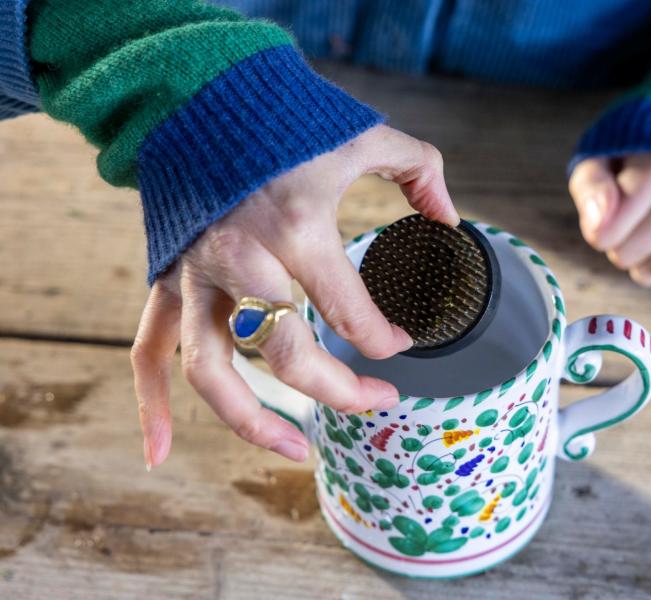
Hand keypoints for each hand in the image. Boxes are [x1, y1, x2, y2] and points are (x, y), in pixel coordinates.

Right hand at [130, 125, 457, 467]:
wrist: (199, 91)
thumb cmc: (286, 117)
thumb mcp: (362, 136)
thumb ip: (419, 173)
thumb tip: (451, 222)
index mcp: (296, 229)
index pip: (352, 315)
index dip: (387, 340)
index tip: (404, 343)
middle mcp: (241, 261)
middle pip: (290, 355)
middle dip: (342, 389)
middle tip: (379, 399)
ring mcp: (195, 276)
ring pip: (214, 370)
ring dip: (252, 420)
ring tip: (295, 451)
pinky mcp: (164, 279)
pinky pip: (145, 351)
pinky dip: (149, 404)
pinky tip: (158, 451)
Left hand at [569, 153, 650, 286]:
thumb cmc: (635, 164)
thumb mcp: (601, 161)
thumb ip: (592, 188)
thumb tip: (598, 228)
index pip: (608, 233)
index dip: (598, 234)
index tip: (604, 219)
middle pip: (628, 255)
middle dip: (619, 247)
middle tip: (629, 225)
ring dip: (640, 263)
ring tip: (646, 235)